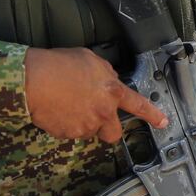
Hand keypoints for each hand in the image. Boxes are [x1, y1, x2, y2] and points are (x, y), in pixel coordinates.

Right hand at [24, 47, 166, 142]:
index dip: (153, 115)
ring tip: (67, 103)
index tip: (163, 122)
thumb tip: (109, 80)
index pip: (139, 105)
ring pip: (88, 131)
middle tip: (96, 116)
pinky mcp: (67, 134)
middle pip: (113, 132)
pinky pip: (69, 133)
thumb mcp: (90, 60)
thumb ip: (106, 74)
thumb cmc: (59, 65)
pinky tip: (57, 109)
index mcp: (112, 91)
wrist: (33, 80)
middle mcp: (102, 112)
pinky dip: (65, 125)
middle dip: (108, 128)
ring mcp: (84, 126)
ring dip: (82, 122)